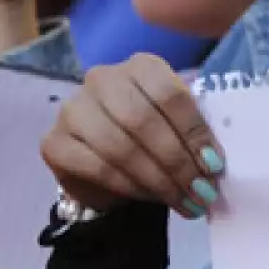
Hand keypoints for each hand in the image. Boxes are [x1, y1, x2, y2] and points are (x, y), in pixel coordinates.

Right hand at [41, 52, 226, 216]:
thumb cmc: (150, 137)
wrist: (103, 161)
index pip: (169, 94)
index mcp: (140, 66)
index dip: (194, 133)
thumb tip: (214, 164)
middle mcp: (102, 79)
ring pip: (120, 147)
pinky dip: (130, 187)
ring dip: (158, 180)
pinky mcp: (54, 143)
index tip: (214, 166)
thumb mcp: (176, 125)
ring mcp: (73, 109)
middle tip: (201, 192)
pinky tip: (151, 198)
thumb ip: (193, 135)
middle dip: (177, 162)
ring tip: (183, 202)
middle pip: (143, 121)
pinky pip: (97, 168)